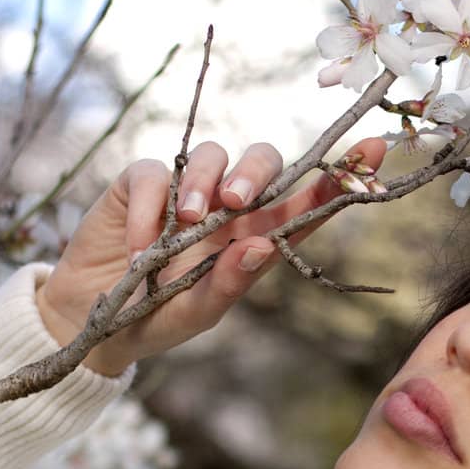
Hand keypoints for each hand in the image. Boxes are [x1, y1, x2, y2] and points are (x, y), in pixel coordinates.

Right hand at [39, 137, 386, 375]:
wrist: (95, 318)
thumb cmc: (159, 317)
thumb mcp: (198, 312)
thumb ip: (231, 283)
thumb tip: (263, 246)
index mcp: (255, 239)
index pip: (304, 204)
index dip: (338, 178)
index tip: (374, 151)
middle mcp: (228, 209)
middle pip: (262, 162)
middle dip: (256, 173)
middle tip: (234, 203)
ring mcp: (186, 191)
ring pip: (212, 155)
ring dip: (202, 184)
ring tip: (185, 224)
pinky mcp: (143, 184)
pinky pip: (155, 173)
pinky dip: (150, 205)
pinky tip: (139, 244)